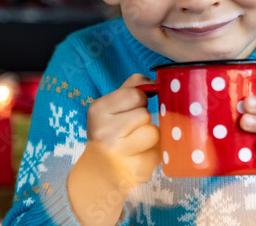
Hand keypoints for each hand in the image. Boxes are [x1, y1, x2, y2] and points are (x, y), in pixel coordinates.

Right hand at [79, 73, 160, 192]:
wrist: (97, 173)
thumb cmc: (109, 132)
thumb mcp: (110, 106)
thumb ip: (132, 87)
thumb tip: (157, 81)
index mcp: (98, 110)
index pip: (135, 95)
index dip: (139, 101)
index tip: (130, 110)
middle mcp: (104, 132)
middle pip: (145, 114)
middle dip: (143, 120)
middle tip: (130, 130)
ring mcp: (119, 153)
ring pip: (154, 133)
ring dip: (150, 137)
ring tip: (136, 143)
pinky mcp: (135, 170)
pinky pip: (158, 153)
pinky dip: (152, 154)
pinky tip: (138, 157)